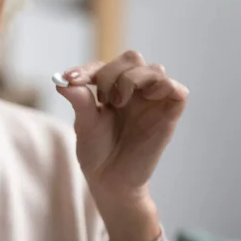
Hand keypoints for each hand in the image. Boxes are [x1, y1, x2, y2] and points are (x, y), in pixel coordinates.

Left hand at [56, 50, 188, 203]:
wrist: (110, 181)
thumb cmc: (97, 153)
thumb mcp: (84, 125)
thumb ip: (79, 101)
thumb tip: (62, 81)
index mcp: (112, 90)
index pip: (105, 66)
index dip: (87, 69)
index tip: (69, 78)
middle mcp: (135, 91)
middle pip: (132, 58)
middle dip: (111, 73)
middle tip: (101, 97)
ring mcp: (153, 101)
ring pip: (154, 68)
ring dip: (131, 80)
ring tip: (117, 104)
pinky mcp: (169, 115)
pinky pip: (177, 90)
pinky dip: (163, 87)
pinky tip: (140, 101)